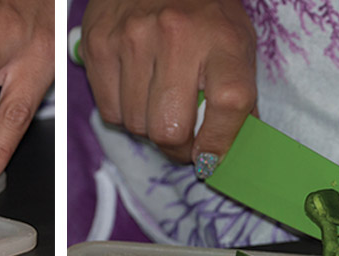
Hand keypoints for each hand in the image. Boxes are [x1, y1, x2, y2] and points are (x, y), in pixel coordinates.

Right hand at [80, 0, 256, 170]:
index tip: (211, 158)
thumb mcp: (235, 43)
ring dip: (149, 128)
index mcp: (221, 37)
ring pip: (136, 126)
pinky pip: (110, 112)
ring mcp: (132, 38)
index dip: (219, 142)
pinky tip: (136, 90)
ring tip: (158, 104)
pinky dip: (124, 113)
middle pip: (170, 129)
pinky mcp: (99, 45)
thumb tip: (229, 152)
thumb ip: (239, 97)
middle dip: (178, 147)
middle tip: (183, 140)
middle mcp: (175, 35)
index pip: (228, 104)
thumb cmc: (202, 12)